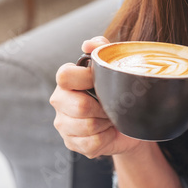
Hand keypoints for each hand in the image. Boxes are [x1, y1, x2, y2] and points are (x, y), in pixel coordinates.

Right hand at [50, 36, 143, 158]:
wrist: (128, 125)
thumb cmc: (118, 94)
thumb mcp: (114, 68)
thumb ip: (102, 49)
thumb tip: (87, 44)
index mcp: (66, 80)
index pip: (65, 76)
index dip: (87, 79)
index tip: (103, 82)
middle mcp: (59, 101)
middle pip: (80, 106)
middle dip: (103, 108)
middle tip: (111, 106)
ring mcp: (63, 124)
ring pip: (87, 126)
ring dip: (106, 123)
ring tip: (109, 119)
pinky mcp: (71, 143)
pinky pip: (91, 143)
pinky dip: (105, 138)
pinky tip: (106, 133)